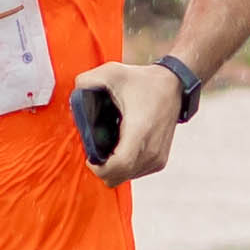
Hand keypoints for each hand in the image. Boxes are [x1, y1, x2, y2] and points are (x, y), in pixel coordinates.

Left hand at [75, 61, 183, 187]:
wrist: (174, 85)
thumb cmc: (144, 80)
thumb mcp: (113, 72)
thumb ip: (88, 80)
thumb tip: (75, 91)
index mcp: (139, 130)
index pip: (119, 165)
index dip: (99, 168)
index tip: (90, 158)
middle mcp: (151, 148)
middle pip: (118, 177)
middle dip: (101, 169)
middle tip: (94, 153)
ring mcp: (157, 157)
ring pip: (125, 177)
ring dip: (112, 168)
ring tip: (107, 149)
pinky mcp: (160, 160)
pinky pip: (135, 174)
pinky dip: (124, 167)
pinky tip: (119, 150)